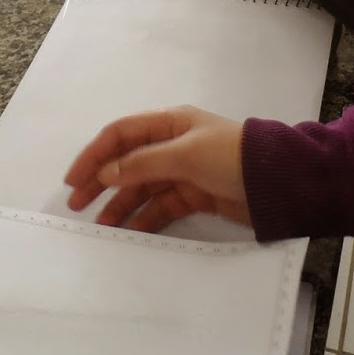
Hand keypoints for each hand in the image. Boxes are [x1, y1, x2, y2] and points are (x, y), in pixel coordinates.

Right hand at [65, 106, 249, 232]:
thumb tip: (106, 172)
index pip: (120, 134)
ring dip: (121, 204)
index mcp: (168, 123)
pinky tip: (131, 231)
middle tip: (78, 205)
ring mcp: (183, 170)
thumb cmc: (230, 156)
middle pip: (128, 162)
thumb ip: (143, 163)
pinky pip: (162, 205)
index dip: (94, 154)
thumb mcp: (184, 154)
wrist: (279, 182)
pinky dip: (146, 217)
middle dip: (102, 181)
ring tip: (103, 226)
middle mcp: (172, 143)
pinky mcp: (195, 195)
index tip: (74, 180)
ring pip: (143, 187)